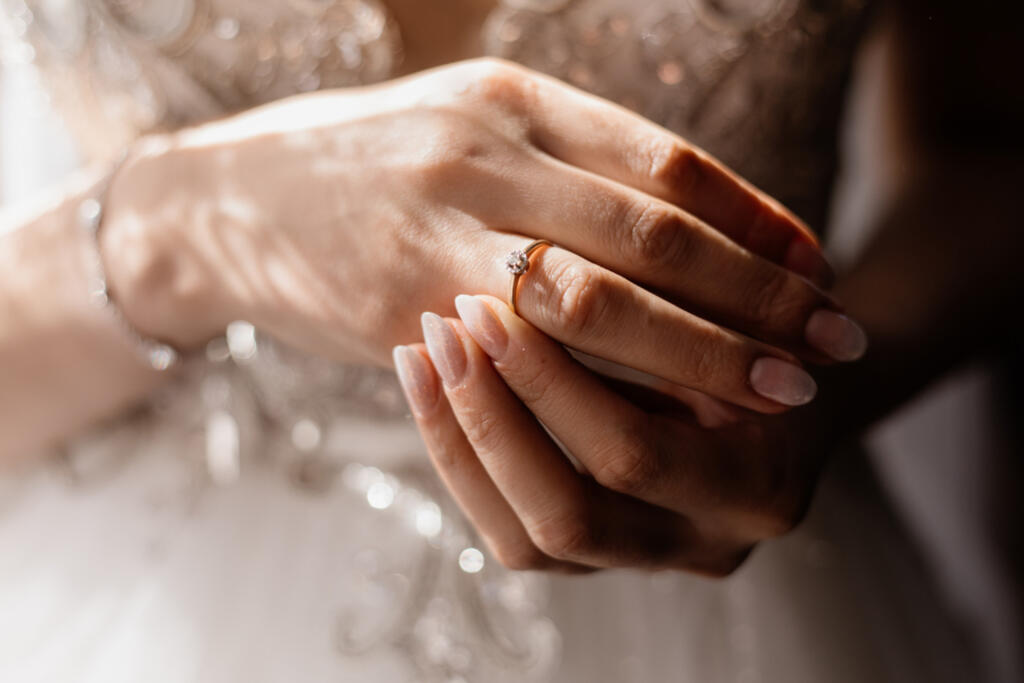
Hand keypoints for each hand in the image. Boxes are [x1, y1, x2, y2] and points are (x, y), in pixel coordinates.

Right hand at [104, 58, 863, 410]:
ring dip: (702, 354)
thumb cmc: (370, 164)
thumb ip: (572, 161)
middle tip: (827, 345)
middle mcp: (483, 156)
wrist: (227, 202)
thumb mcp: (476, 127)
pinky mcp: (402, 309)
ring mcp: (439, 233)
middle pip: (655, 236)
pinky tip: (662, 414)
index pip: (667, 164)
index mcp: (512, 98)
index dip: (757, 219)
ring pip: (602, 304)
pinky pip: (528, 358)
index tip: (817, 269)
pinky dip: (608, 389)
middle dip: (756, 296)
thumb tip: (691, 222)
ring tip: (772, 391)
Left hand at [394, 295, 825, 573]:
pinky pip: (511, 535)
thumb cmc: (763, 326)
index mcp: (760, 485)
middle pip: (570, 515)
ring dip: (463, 443)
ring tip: (420, 352)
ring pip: (528, 541)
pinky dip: (462, 462)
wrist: (785, 377)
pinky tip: (427, 387)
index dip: (550, 382)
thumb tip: (555, 267)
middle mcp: (706, 543)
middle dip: (495, 415)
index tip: (494, 295)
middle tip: (447, 324)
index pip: (633, 453)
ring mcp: (648, 558)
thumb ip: (684, 306)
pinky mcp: (600, 558)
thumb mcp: (747, 307)